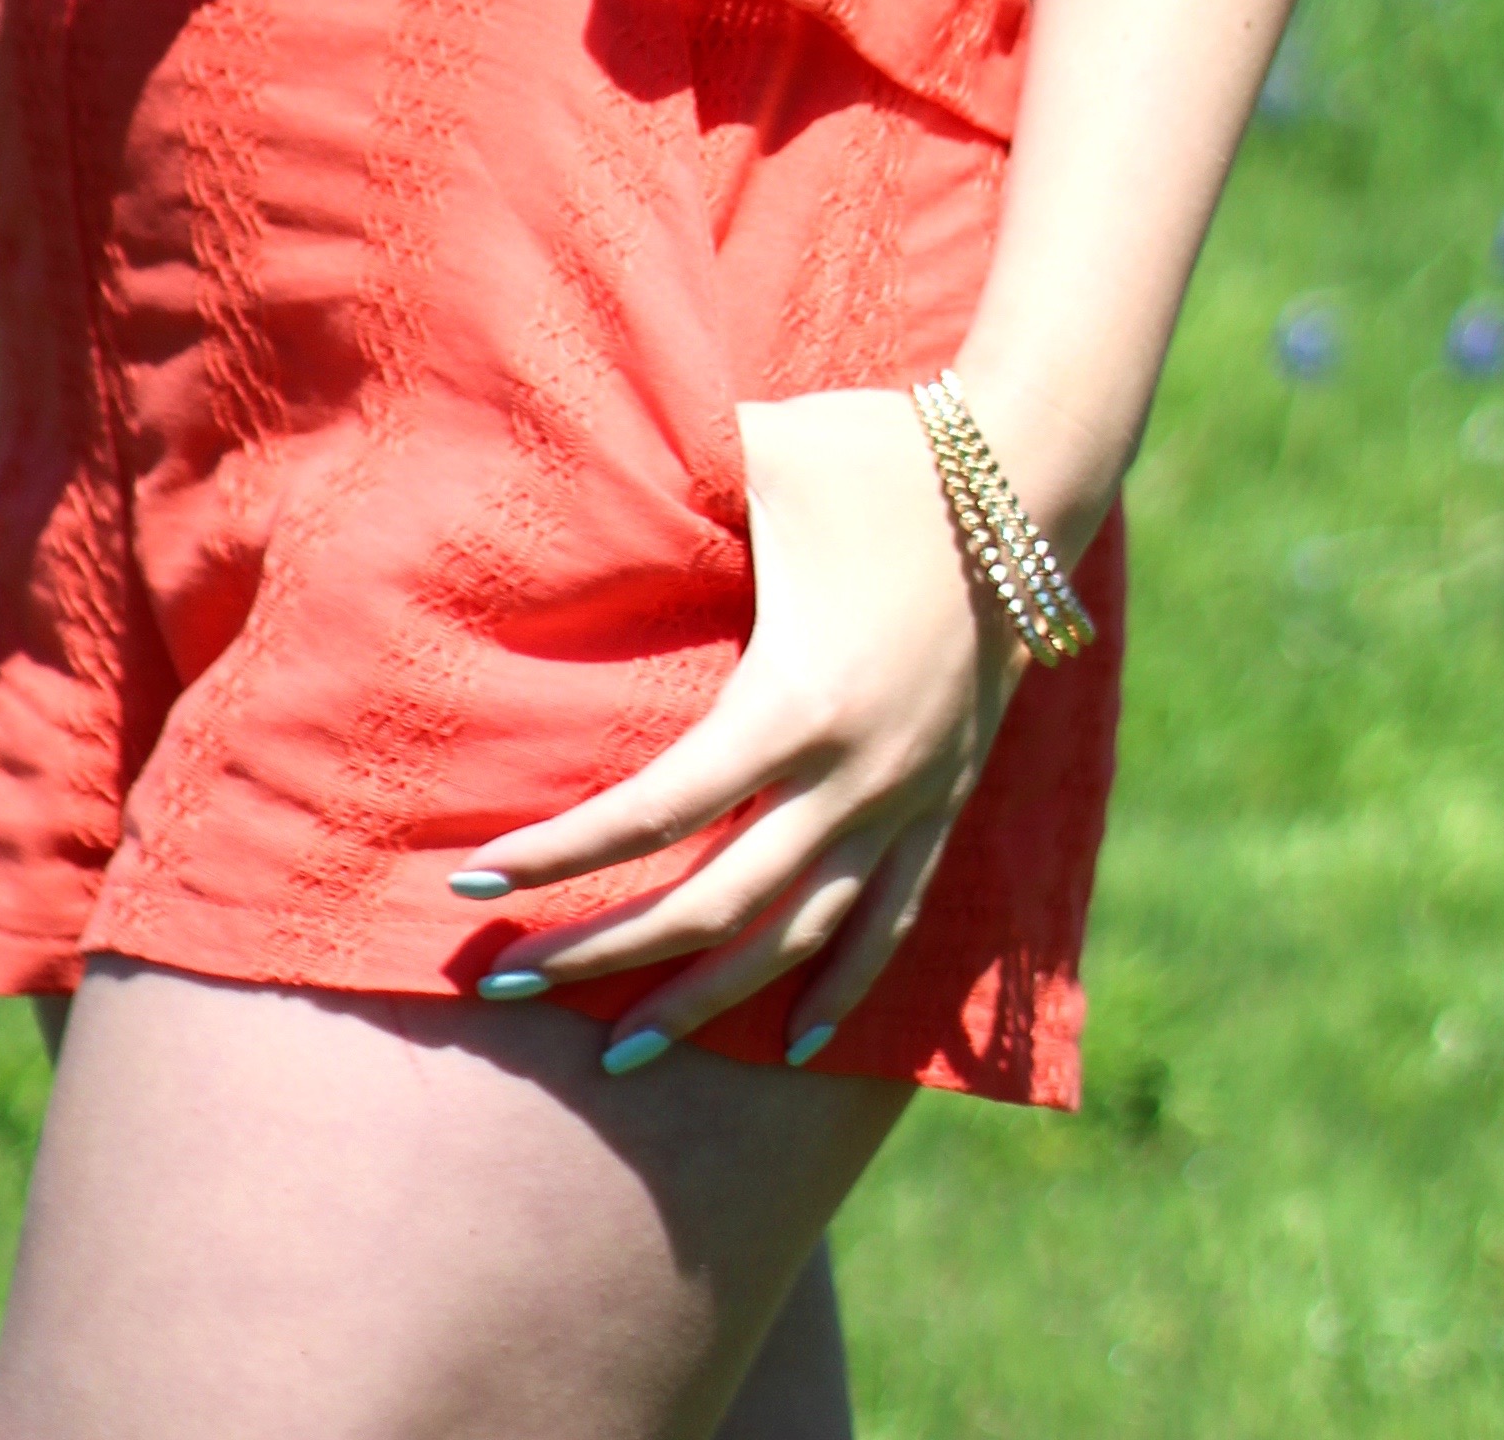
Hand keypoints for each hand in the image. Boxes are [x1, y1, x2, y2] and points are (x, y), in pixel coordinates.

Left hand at [451, 390, 1016, 1069]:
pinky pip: (892, 923)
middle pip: (709, 904)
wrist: (1027, 473)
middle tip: (504, 987)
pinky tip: (799, 1047)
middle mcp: (851, 777)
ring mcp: (905, 801)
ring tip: (620, 1051)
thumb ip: (665, 467)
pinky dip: (844, 990)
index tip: (475, 878)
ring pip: (794, 939)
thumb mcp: (760, 452)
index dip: (559, 854)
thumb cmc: (871, 452)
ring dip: (706, 1002)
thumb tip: (563, 457)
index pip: (654, 812)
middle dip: (600, 951)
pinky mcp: (944, 802)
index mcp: (795, 700)